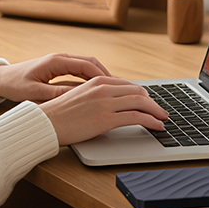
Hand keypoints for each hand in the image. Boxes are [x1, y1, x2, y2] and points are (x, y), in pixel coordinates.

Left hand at [0, 53, 112, 101]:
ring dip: (100, 77)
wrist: (1, 79)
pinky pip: (80, 71)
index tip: (114, 87)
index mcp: (56, 61)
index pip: (86, 65)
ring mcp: (60, 62)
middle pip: (91, 63)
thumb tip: (76, 96)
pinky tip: (98, 90)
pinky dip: (91, 78)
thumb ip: (56, 94)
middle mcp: (60, 58)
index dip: (102, 76)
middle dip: (106, 75)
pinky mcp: (58, 68)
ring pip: (87, 66)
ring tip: (113, 90)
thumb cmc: (15, 85)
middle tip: (119, 88)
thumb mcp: (34, 92)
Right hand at [37, 76, 168, 146]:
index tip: (149, 102)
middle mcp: (103, 88)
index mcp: (97, 81)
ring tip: (163, 119)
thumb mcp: (80, 97)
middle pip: (138, 91)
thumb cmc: (60, 114)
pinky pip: (136, 117)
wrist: (46, 123)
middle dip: (152, 102)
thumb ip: (96, 97)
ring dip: (156, 111)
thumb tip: (111, 107)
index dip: (142, 94)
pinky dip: (151, 121)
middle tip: (160, 111)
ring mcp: (105, 103)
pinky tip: (156, 126)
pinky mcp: (106, 119)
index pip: (128, 85)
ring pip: (141, 103)